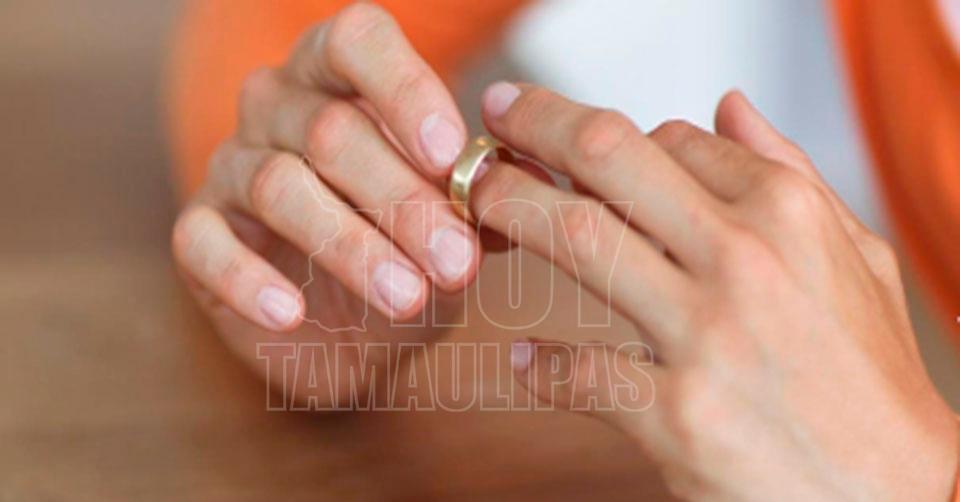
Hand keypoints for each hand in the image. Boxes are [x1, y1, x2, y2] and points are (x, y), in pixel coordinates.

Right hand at [171, 4, 478, 401]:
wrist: (352, 329)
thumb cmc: (406, 253)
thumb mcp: (455, 223)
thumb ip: (480, 197)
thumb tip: (519, 184)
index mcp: (340, 80)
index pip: (357, 41)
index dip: (403, 89)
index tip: (449, 155)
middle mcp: (277, 106)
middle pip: (331, 131)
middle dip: (402, 201)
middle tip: (455, 261)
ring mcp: (231, 165)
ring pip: (280, 185)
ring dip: (350, 246)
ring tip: (406, 296)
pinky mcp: (197, 232)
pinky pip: (205, 243)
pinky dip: (249, 279)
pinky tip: (291, 313)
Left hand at [472, 82, 958, 499]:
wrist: (898, 493)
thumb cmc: (869, 376)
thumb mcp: (855, 255)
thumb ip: (790, 171)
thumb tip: (727, 104)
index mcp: (786, 212)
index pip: (669, 138)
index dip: (609, 139)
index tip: (569, 145)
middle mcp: (745, 258)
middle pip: (607, 158)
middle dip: (534, 126)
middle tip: (492, 124)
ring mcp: (708, 336)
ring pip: (578, 241)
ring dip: (509, 210)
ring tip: (475, 202)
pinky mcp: (678, 415)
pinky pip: (579, 372)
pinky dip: (539, 365)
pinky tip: (523, 359)